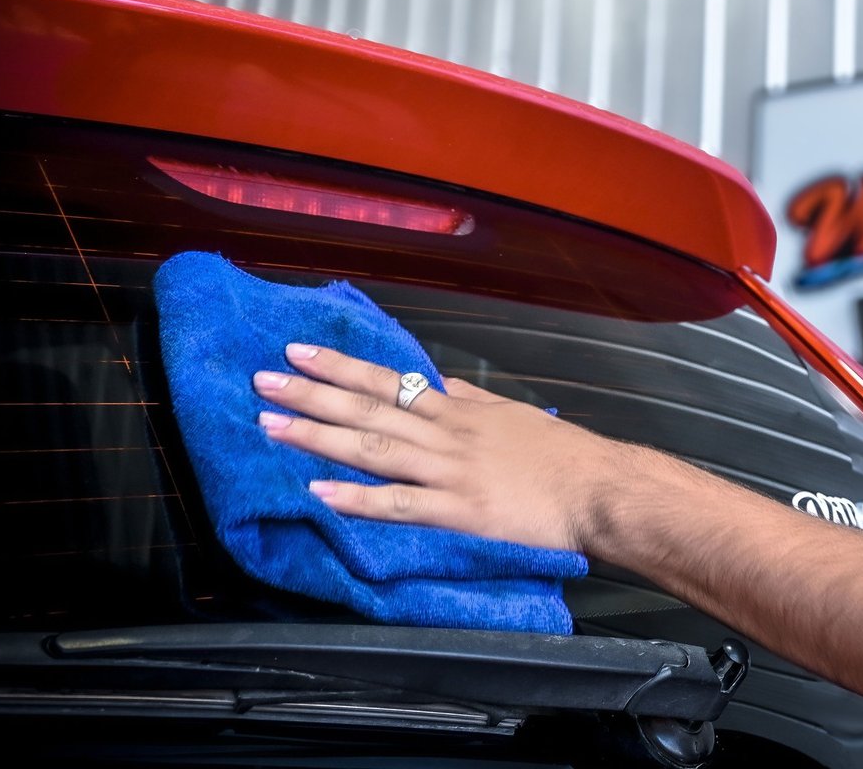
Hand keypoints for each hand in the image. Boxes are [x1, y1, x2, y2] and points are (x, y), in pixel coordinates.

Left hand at [252, 344, 613, 551]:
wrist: (598, 489)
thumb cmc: (562, 456)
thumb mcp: (513, 414)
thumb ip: (472, 400)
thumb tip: (442, 383)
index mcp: (458, 411)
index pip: (389, 382)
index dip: (341, 367)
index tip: (300, 352)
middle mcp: (446, 435)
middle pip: (369, 410)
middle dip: (313, 394)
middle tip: (263, 380)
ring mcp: (449, 472)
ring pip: (374, 449)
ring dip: (319, 436)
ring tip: (272, 425)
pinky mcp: (458, 510)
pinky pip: (398, 503)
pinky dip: (356, 498)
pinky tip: (319, 494)